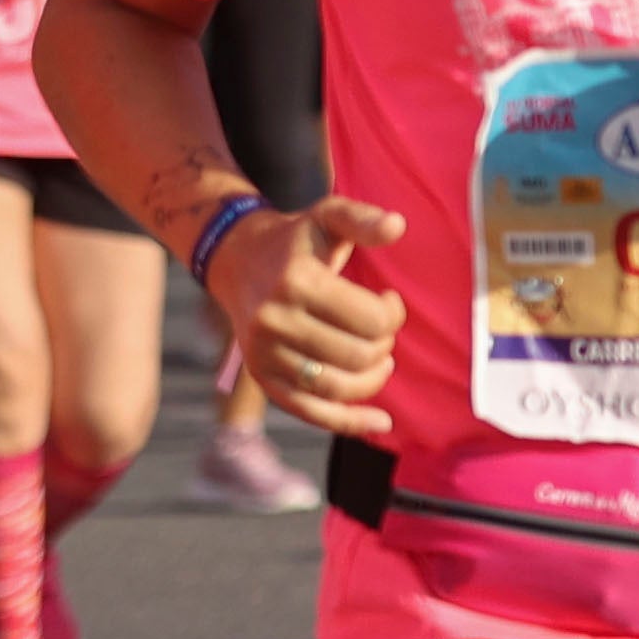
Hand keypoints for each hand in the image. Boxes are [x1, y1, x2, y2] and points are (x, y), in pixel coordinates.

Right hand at [204, 196, 407, 441]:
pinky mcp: (262, 378)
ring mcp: (263, 355)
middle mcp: (274, 322)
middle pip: (358, 355)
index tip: (388, 300)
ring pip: (337, 387)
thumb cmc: (297, 240)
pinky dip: (347, 422)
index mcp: (297, 283)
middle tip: (381, 328)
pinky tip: (382, 423)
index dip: (394, 313)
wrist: (240, 261)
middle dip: (384, 344)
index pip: (372, 319)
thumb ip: (364, 219)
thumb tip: (398, 226)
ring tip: (381, 359)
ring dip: (373, 379)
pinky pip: (309, 412)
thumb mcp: (329, 216)